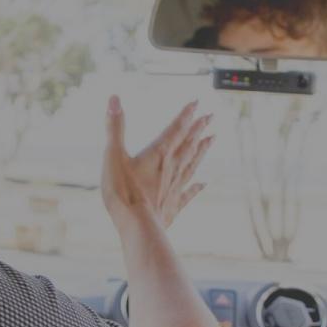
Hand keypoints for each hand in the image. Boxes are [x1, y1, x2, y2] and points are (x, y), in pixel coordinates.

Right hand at [101, 96, 212, 229]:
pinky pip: (189, 193)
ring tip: (212, 139)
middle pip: (189, 143)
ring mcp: (175, 187)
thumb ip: (115, 127)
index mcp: (159, 154)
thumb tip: (113, 99)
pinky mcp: (173, 205)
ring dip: (202, 150)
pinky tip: (204, 183)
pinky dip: (197, 187)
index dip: (186, 114)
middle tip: (211, 116)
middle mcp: (172, 168)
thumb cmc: (124, 193)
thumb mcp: (113, 155)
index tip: (197, 102)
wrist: (137, 226)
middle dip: (199, 128)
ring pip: (193, 163)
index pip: (176, 128)